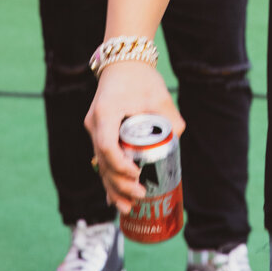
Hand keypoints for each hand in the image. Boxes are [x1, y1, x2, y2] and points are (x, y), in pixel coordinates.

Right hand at [85, 62, 184, 214]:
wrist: (123, 62)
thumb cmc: (141, 77)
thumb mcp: (159, 95)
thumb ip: (171, 117)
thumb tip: (178, 141)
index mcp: (106, 113)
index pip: (108, 146)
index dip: (121, 165)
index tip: (138, 174)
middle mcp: (95, 123)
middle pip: (102, 161)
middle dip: (119, 183)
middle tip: (140, 196)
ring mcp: (93, 129)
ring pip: (100, 164)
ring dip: (112, 187)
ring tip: (127, 208)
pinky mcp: (98, 133)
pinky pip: (101, 160)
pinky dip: (109, 178)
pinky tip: (114, 198)